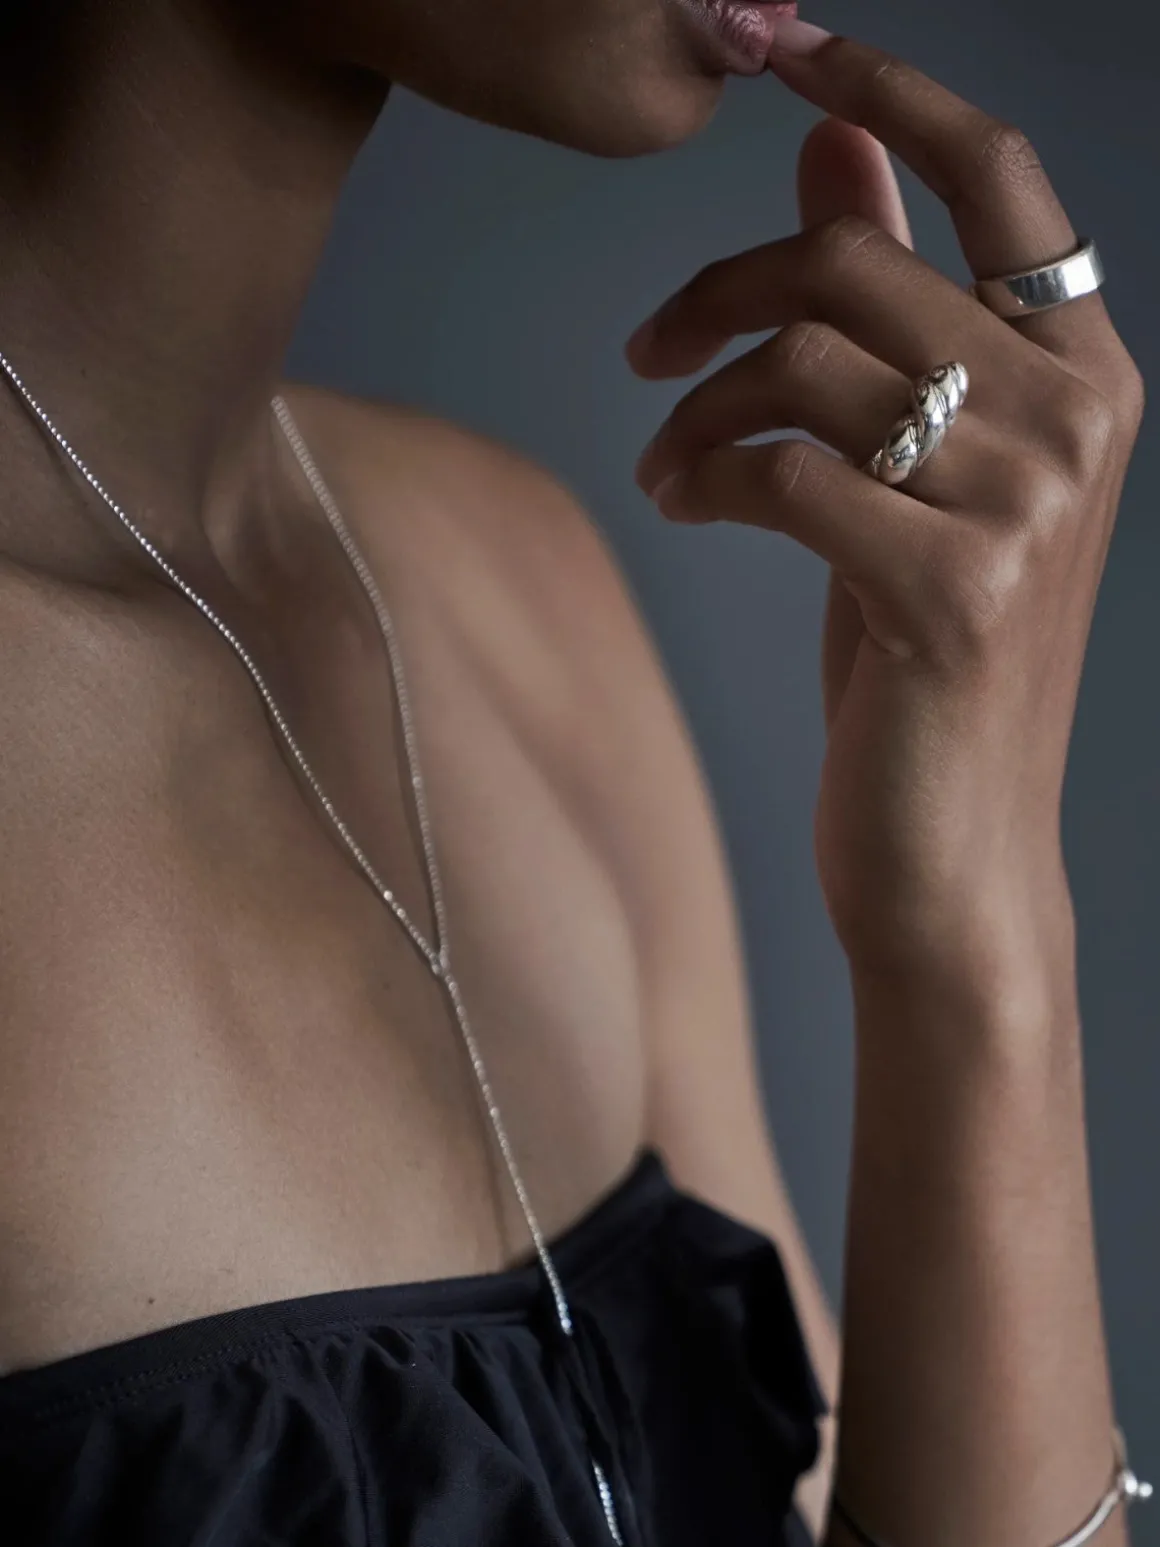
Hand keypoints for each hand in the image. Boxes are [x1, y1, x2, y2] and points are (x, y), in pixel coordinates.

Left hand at [625, 34, 1144, 978]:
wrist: (952, 847)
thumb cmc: (925, 658)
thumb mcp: (914, 473)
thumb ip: (894, 315)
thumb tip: (834, 162)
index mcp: (1085, 370)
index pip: (999, 173)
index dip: (889, 94)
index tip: (788, 56)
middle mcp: (1079, 417)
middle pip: (853, 264)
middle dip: (715, 292)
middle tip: (647, 353)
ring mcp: (1027, 504)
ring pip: (802, 364)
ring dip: (696, 406)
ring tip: (665, 463)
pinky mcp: (952, 588)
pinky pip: (781, 471)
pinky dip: (705, 478)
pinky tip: (682, 507)